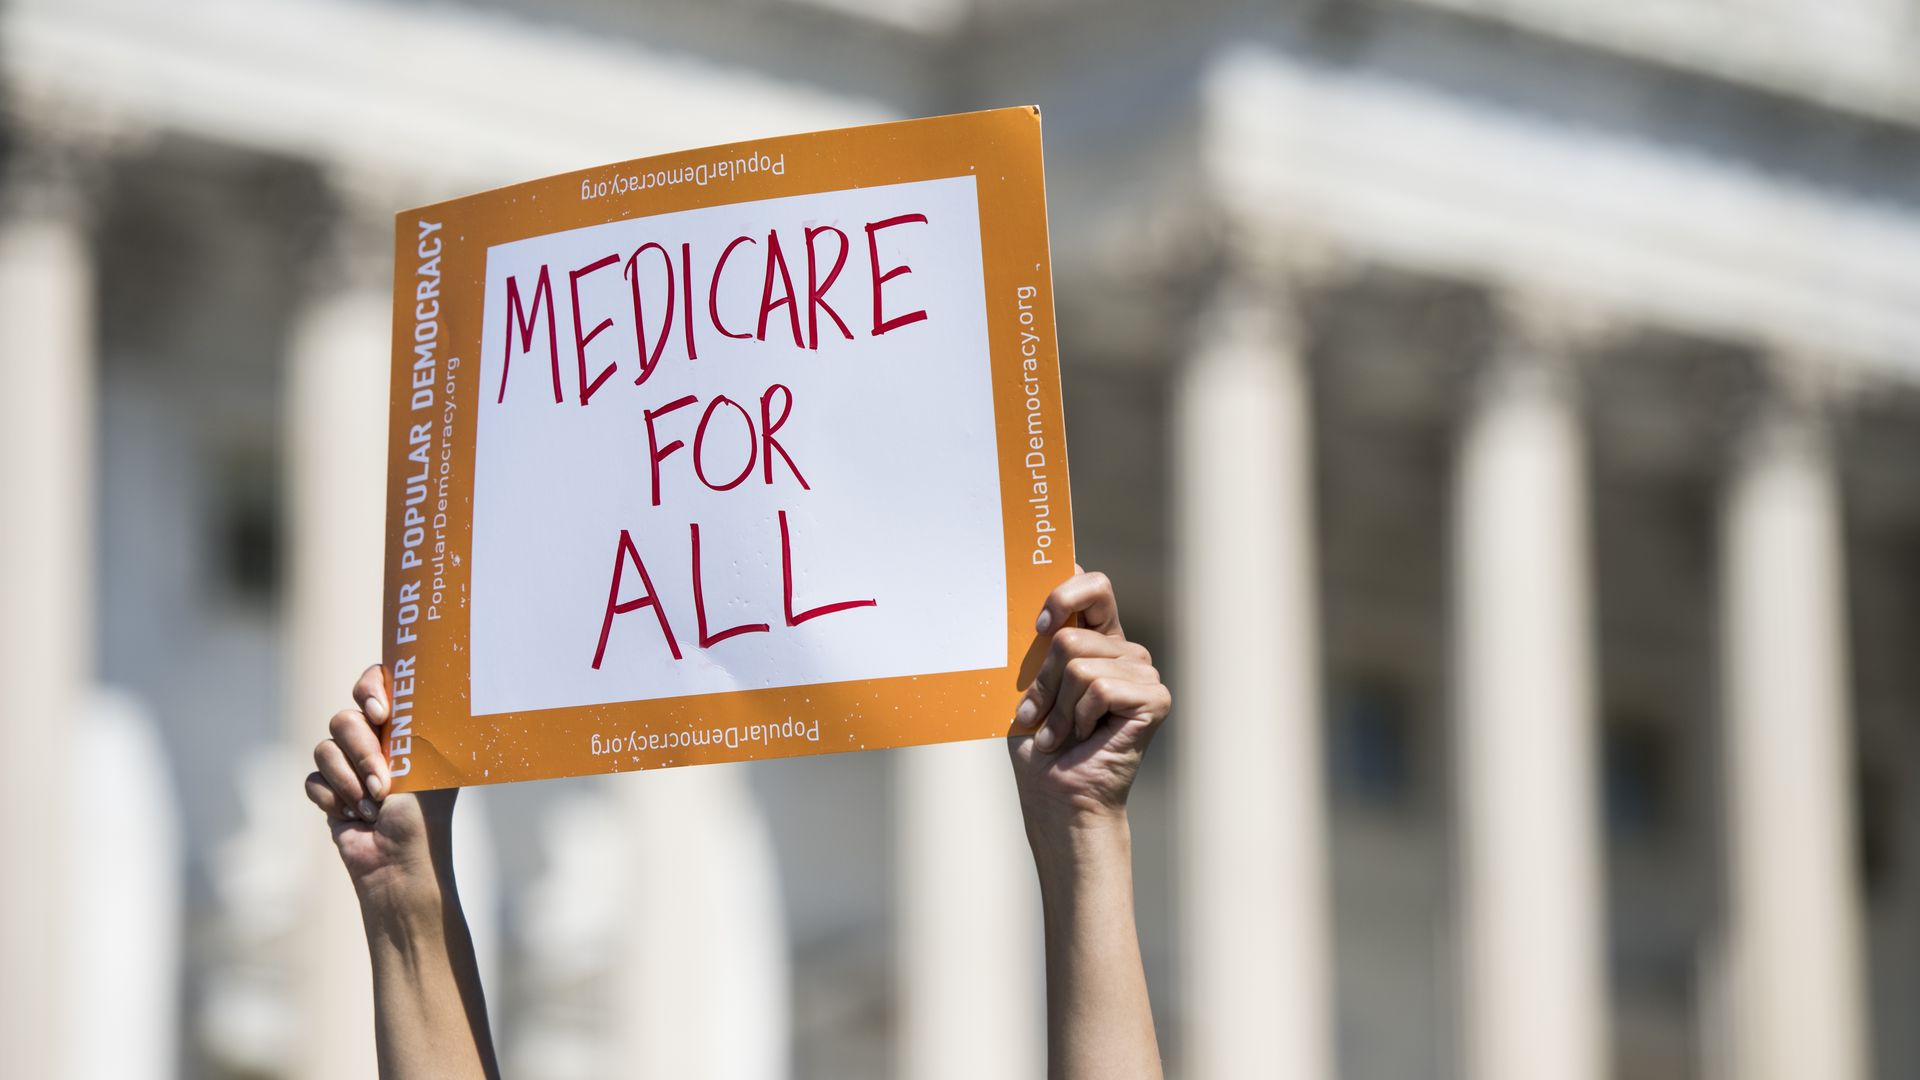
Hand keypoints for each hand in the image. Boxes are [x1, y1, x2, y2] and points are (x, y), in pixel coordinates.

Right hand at [304, 663, 455, 905]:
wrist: (398, 861)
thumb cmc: (423, 813)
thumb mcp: (426, 761)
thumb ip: (411, 722)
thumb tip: (409, 685)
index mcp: (404, 728)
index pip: (377, 683)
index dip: (369, 689)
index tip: (380, 713)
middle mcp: (376, 742)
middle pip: (344, 718)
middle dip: (362, 752)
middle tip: (383, 782)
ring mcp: (349, 766)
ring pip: (324, 748)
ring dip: (349, 781)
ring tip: (373, 806)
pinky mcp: (329, 790)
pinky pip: (313, 779)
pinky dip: (333, 800)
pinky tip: (354, 817)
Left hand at [1008, 569, 1171, 835]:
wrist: (1057, 796)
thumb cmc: (1041, 746)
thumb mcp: (1029, 686)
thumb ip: (1039, 644)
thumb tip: (1037, 610)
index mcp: (1099, 641)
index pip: (1094, 586)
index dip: (1064, 595)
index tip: (1037, 626)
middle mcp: (1126, 652)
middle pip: (1070, 634)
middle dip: (1043, 680)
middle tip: (1039, 715)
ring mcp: (1144, 674)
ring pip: (1079, 664)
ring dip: (1058, 707)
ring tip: (1060, 734)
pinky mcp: (1154, 698)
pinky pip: (1099, 687)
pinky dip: (1079, 717)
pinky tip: (1084, 736)